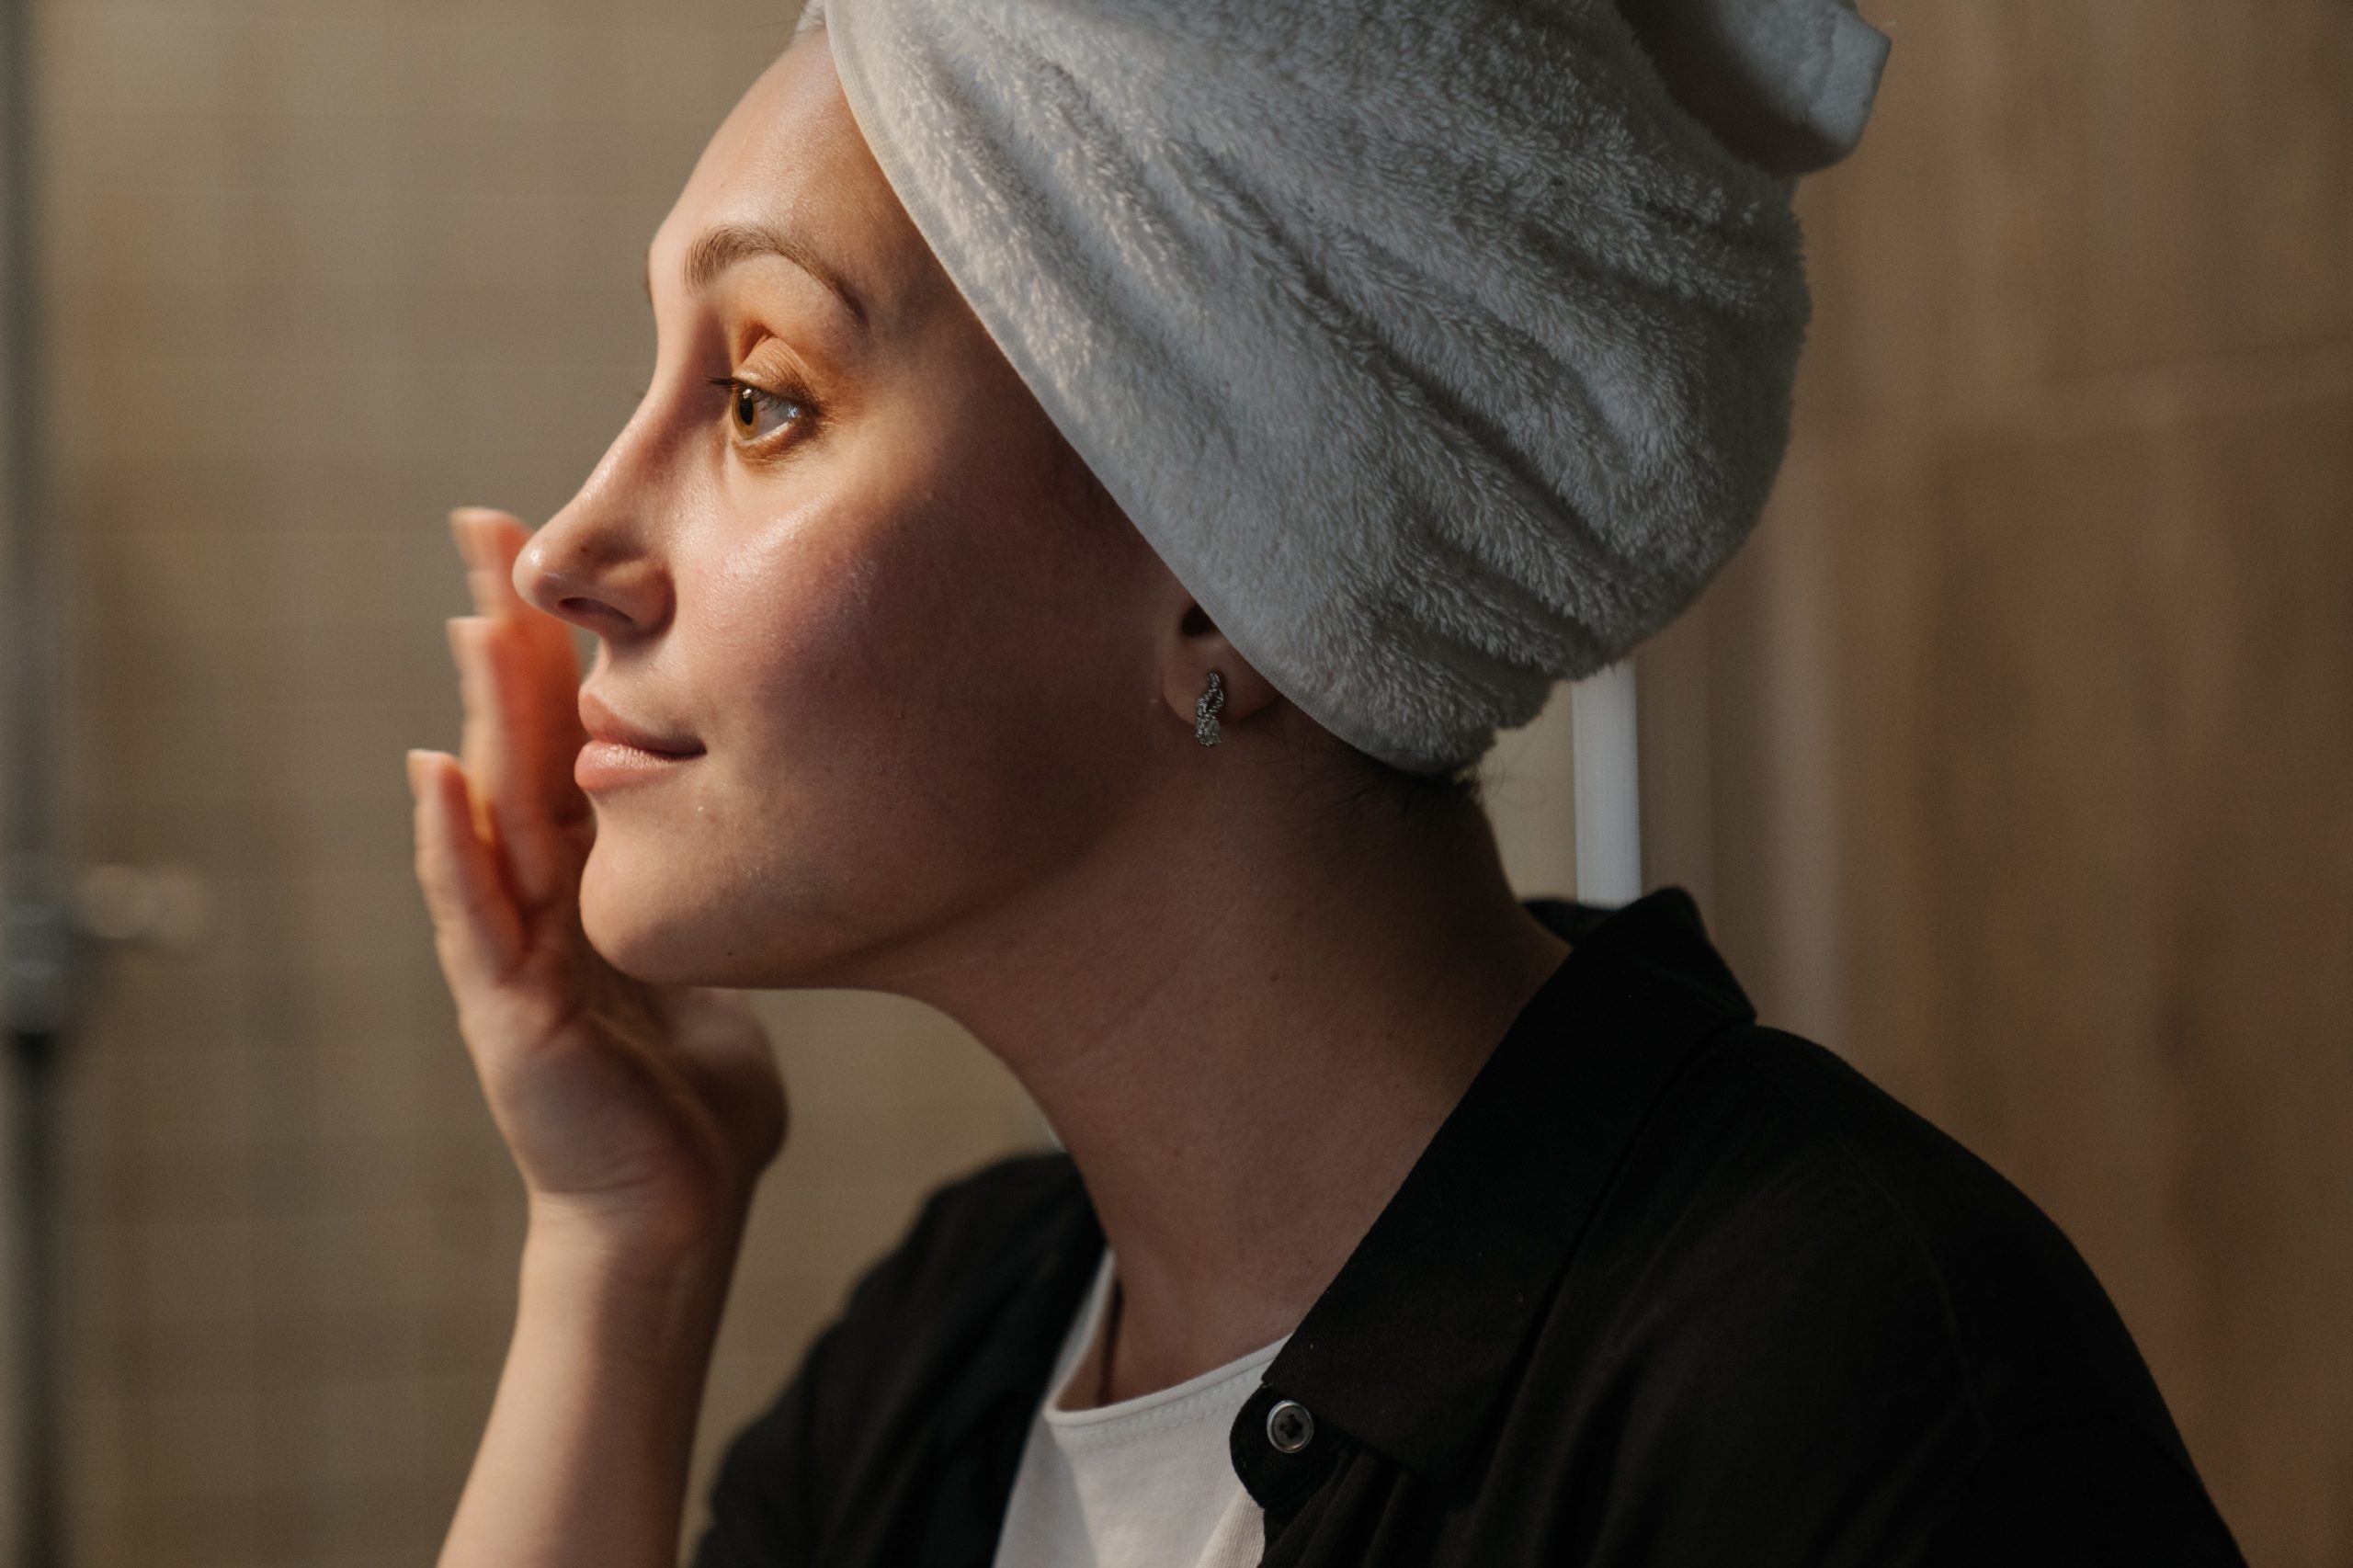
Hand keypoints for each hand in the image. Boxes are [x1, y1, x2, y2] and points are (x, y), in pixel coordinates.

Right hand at [407, 508, 786, 1260]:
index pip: (568, 742)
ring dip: (478, 714)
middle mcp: (545, 902)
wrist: (673, 1221)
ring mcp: (518, 955)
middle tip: (482, 526)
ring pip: (495, 811)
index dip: (559, 648)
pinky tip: (432, 779)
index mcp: (595, 883)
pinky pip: (477, 921)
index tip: (553, 548)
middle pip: (517, 746)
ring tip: (468, 616)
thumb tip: (766, 837)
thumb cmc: (696, 1109)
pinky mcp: (513, 1015)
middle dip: (501, 638)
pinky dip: (450, 850)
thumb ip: (713, 897)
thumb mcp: (718, 971)